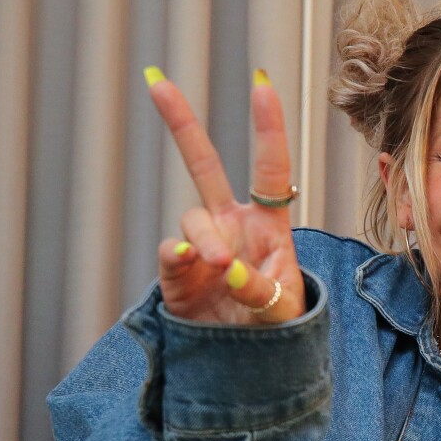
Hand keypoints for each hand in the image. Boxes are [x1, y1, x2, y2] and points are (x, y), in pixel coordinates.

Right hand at [144, 68, 306, 324]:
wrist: (248, 359)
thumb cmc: (276, 324)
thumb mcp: (284, 311)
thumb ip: (260, 289)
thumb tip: (225, 268)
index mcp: (268, 223)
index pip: (269, 169)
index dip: (267, 127)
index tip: (261, 84)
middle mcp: (230, 224)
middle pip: (202, 164)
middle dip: (180, 122)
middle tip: (156, 81)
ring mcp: (200, 244)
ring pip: (192, 219)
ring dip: (205, 238)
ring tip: (221, 265)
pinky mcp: (176, 271)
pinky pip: (170, 253)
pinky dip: (178, 257)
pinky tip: (189, 265)